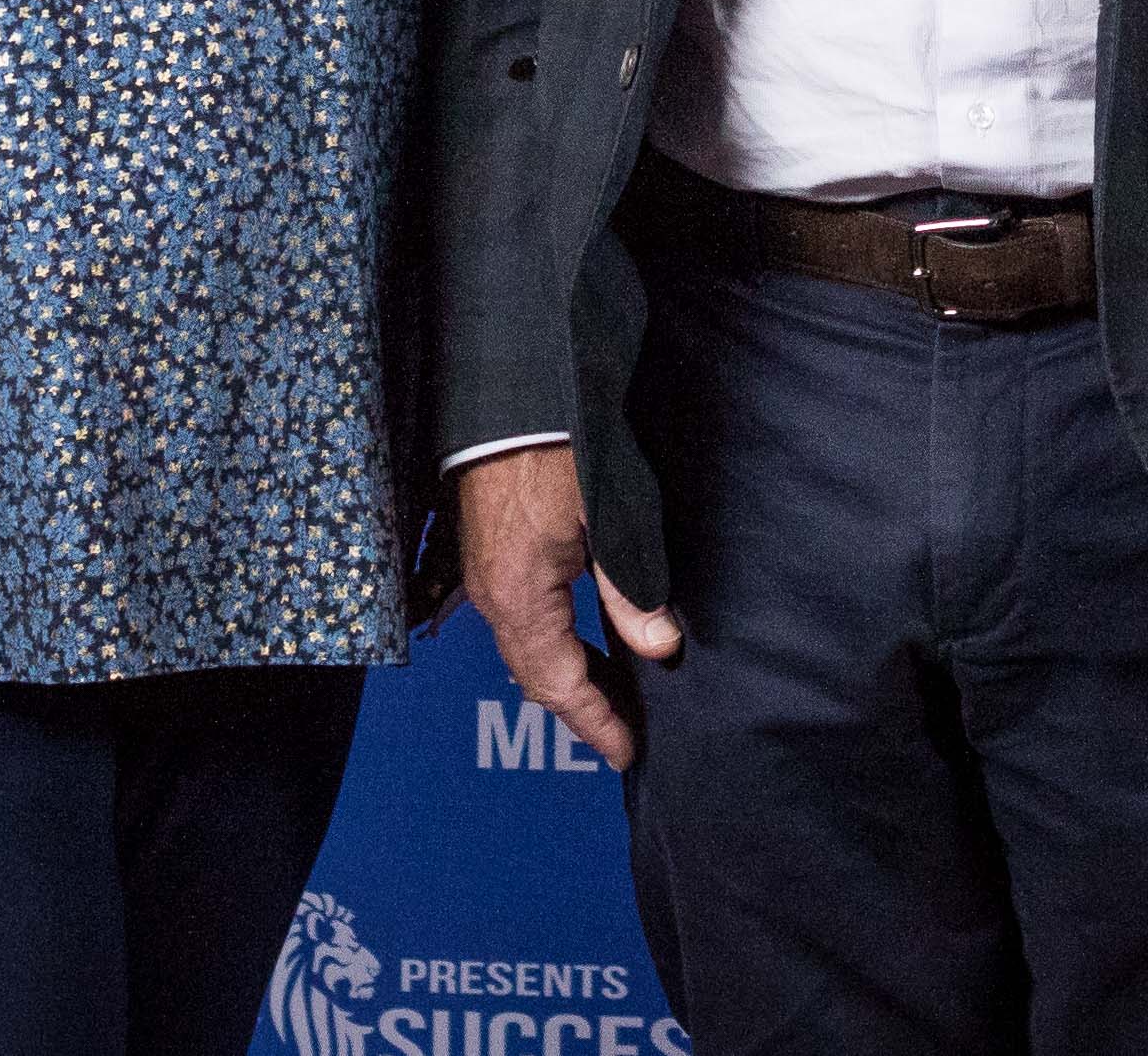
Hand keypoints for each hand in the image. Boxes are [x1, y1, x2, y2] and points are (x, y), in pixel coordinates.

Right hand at [453, 443, 682, 770]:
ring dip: (565, 680)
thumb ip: (631, 588)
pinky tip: (580, 646)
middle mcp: (494, 598)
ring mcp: (486, 579)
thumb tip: (661, 645)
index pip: (559, 684)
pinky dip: (550, 650)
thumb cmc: (556, 449)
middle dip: (579, 711)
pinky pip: (519, 625)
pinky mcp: (489, 559)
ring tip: (611, 696)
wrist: (511, 397)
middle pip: (536, 677)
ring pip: (525, 653)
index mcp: (520, 597)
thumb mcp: (607, 518)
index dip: (594, 722)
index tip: (625, 751)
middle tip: (623, 733)